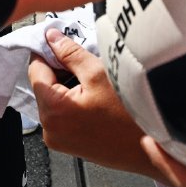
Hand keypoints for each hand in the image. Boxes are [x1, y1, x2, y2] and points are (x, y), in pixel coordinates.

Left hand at [29, 29, 160, 178]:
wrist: (150, 149)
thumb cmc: (129, 115)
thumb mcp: (99, 71)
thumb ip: (70, 53)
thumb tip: (52, 38)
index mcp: (53, 110)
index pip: (35, 69)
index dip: (48, 50)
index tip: (60, 40)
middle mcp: (50, 129)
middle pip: (44, 84)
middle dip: (60, 68)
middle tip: (84, 60)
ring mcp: (58, 139)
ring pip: (54, 97)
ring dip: (68, 83)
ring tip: (93, 79)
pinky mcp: (68, 144)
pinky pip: (62, 112)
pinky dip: (73, 98)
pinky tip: (94, 95)